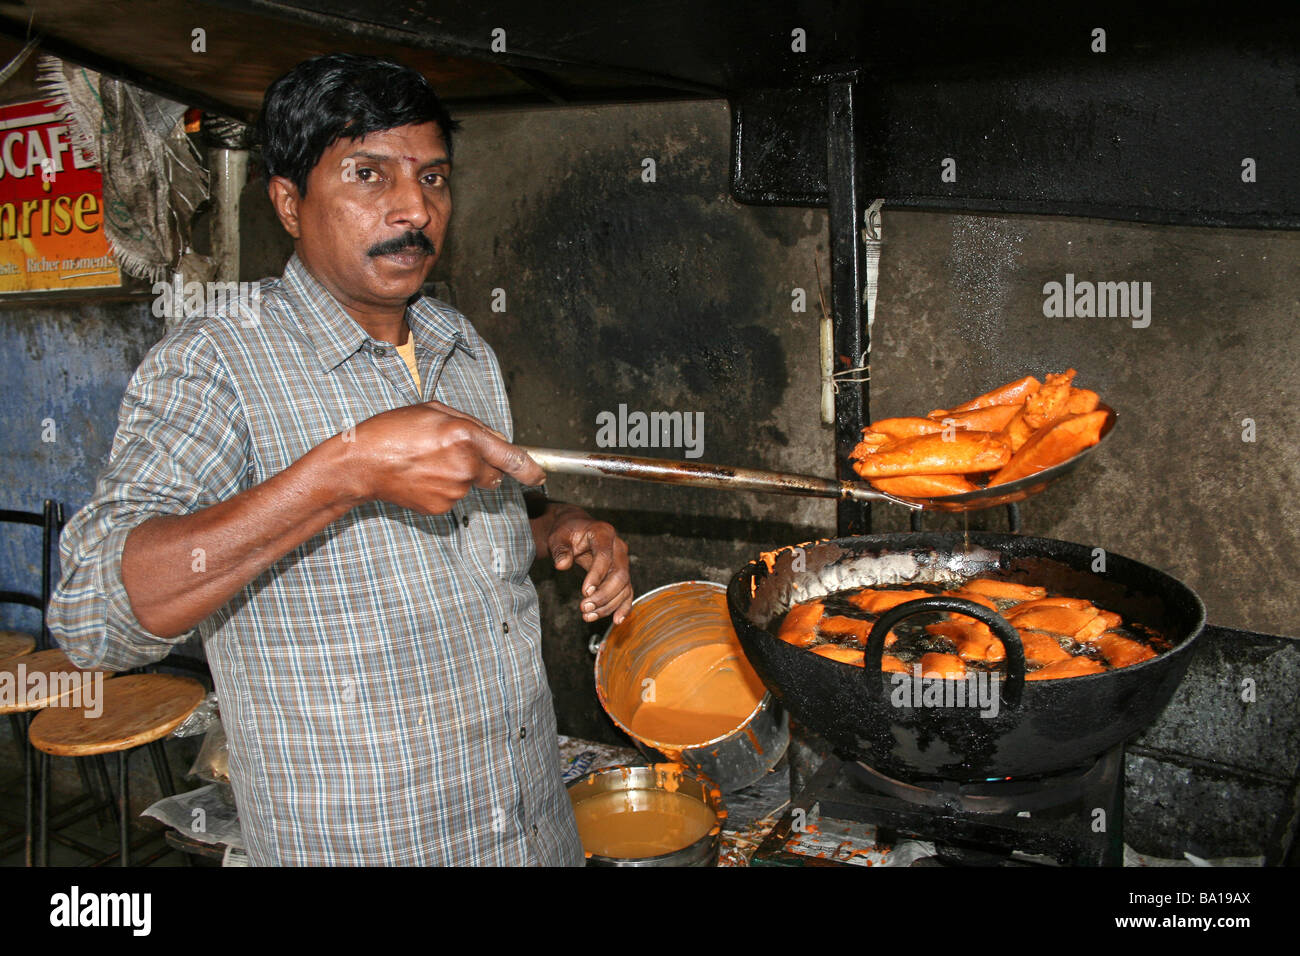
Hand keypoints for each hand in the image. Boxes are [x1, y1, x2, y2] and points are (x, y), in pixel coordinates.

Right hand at [340, 400, 545, 513]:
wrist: (362, 463)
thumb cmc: (394, 430)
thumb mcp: (436, 410)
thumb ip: (472, 424)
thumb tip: (496, 441)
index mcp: (466, 436)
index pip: (512, 457)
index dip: (531, 469)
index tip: (540, 475)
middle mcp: (465, 465)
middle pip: (494, 474)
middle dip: (486, 466)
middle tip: (455, 455)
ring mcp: (454, 490)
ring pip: (472, 485)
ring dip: (460, 475)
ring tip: (429, 462)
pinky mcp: (441, 507)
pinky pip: (454, 497)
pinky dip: (444, 488)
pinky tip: (423, 476)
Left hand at [546, 508, 632, 624]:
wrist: (576, 531)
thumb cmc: (567, 533)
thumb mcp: (558, 537)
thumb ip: (560, 550)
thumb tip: (561, 565)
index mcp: (604, 533)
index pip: (605, 556)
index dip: (597, 575)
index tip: (584, 592)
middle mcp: (618, 547)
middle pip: (620, 575)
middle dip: (603, 595)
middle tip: (584, 608)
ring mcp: (622, 562)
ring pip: (624, 587)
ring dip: (608, 605)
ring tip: (588, 616)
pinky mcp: (621, 575)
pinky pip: (627, 592)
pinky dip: (623, 607)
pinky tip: (616, 620)